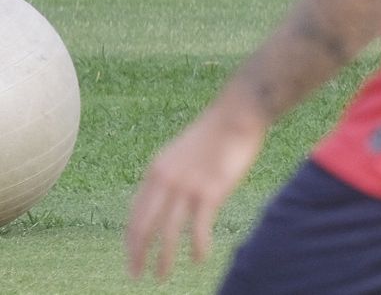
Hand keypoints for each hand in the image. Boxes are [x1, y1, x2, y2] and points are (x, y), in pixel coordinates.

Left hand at [126, 99, 265, 279]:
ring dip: (163, 258)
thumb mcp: (184, 152)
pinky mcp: (211, 191)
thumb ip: (173, 174)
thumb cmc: (217, 131)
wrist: (238, 113)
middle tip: (136, 275)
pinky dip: (197, 247)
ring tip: (162, 275)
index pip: (136, 212)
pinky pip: (198, 228)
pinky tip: (198, 258)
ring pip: (168, 233)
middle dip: (138, 254)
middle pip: (144, 226)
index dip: (132, 237)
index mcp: (156, 170)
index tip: (132, 254)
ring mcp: (187, 186)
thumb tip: (169, 198)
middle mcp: (166, 180)